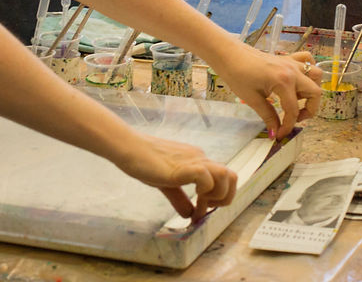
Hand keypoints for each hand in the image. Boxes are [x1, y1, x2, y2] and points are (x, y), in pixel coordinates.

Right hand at [113, 133, 237, 221]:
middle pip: (232, 176)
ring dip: (217, 195)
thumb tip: (189, 214)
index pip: (224, 177)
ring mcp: (193, 160)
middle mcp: (200, 158)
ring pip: (226, 175)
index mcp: (197, 160)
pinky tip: (192, 198)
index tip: (200, 209)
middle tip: (205, 207)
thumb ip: (179, 198)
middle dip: (225, 198)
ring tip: (199, 203)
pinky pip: (206, 177)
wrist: (129, 148)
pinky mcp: (183, 166)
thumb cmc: (144, 162)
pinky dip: (204, 192)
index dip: (219, 197)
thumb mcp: (166, 184)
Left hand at [211, 45, 321, 137]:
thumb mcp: (252, 99)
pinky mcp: (286, 58)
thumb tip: (276, 132)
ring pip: (315, 75)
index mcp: (283, 82)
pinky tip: (298, 80)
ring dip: (311, 90)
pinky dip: (308, 70)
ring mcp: (291, 63)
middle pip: (315, 93)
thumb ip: (268, 116)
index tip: (280, 135)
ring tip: (296, 98)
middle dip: (309, 110)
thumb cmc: (236, 74)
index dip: (288, 126)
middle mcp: (292, 71)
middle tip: (294, 118)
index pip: (293, 110)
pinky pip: (307, 60)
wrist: (227, 54)